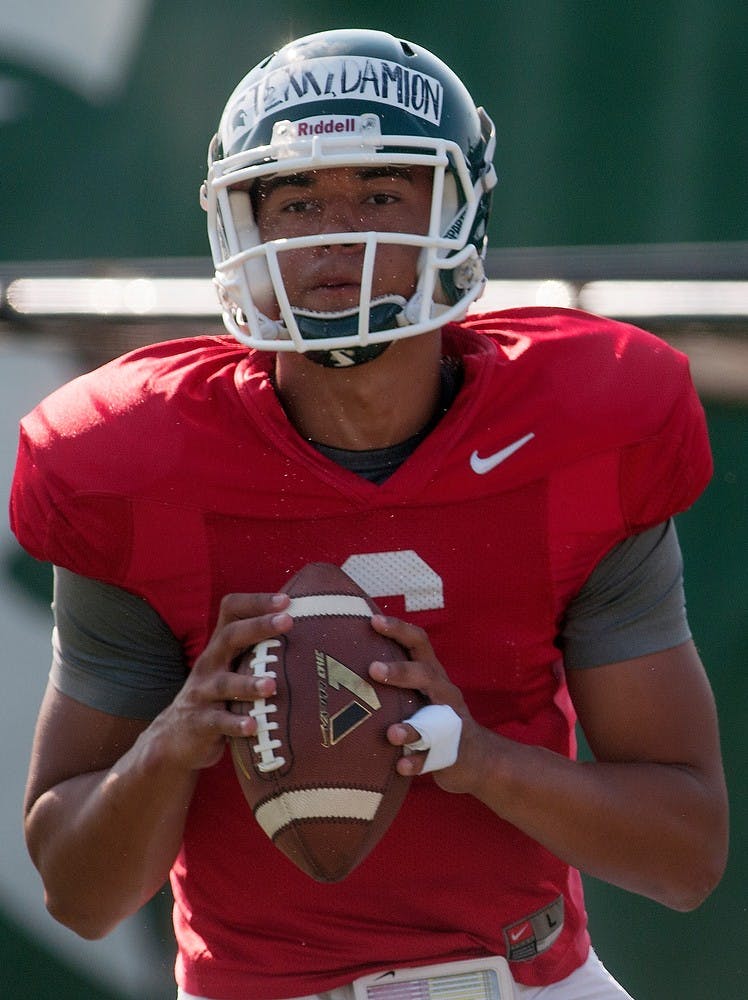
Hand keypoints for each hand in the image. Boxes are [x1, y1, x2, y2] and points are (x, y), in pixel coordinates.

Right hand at [150, 593, 292, 771]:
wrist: (175, 737)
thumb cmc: (218, 698)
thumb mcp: (232, 669)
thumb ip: (257, 651)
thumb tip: (309, 633)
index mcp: (221, 647)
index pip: (232, 611)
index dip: (256, 601)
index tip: (285, 600)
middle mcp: (210, 663)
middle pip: (230, 636)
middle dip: (259, 627)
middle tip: (288, 621)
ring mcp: (202, 693)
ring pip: (224, 683)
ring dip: (249, 683)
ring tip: (271, 685)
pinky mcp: (200, 722)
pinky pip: (218, 721)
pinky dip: (235, 723)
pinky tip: (252, 726)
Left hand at [369, 614, 486, 793]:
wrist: (477, 759)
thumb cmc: (434, 717)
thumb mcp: (420, 692)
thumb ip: (395, 676)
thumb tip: (343, 658)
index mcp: (432, 675)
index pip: (419, 643)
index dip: (399, 629)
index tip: (373, 620)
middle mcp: (444, 694)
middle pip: (427, 675)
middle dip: (401, 672)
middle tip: (372, 670)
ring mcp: (450, 724)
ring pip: (433, 721)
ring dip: (411, 727)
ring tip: (392, 733)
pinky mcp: (451, 753)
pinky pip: (433, 758)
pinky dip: (418, 762)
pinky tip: (401, 766)